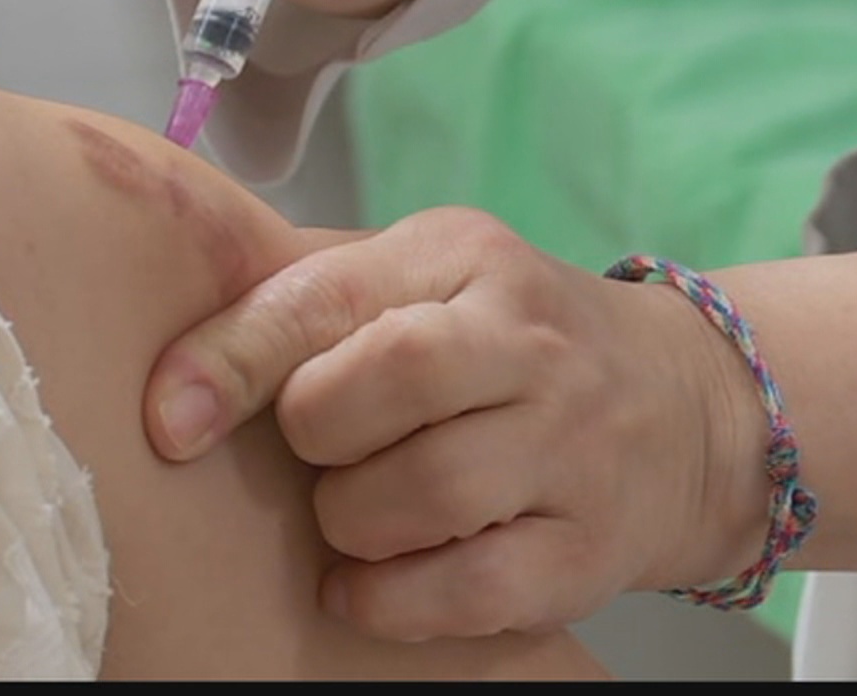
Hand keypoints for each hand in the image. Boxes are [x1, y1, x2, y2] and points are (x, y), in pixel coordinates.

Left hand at [143, 208, 768, 640]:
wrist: (685, 408)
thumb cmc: (507, 341)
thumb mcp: (422, 275)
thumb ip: (309, 291)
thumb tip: (176, 350)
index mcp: (464, 256)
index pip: (327, 295)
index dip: (230, 360)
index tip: (170, 420)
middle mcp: (527, 342)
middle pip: (377, 388)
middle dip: (313, 439)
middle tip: (320, 453)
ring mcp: (570, 446)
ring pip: (419, 497)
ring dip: (351, 522)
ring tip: (354, 513)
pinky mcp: (588, 548)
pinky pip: (467, 591)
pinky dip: (392, 600)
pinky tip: (369, 583)